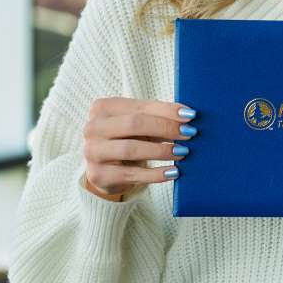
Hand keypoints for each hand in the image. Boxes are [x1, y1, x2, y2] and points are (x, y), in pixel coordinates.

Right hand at [81, 98, 195, 200]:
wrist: (106, 171)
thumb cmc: (126, 140)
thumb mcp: (138, 124)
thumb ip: (158, 116)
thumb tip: (187, 114)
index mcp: (101, 108)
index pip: (139, 107)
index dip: (166, 111)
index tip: (190, 115)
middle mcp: (92, 128)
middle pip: (134, 124)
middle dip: (165, 128)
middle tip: (189, 134)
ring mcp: (92, 152)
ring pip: (131, 149)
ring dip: (161, 151)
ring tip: (183, 152)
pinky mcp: (98, 175)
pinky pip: (132, 174)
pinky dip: (155, 174)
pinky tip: (173, 172)